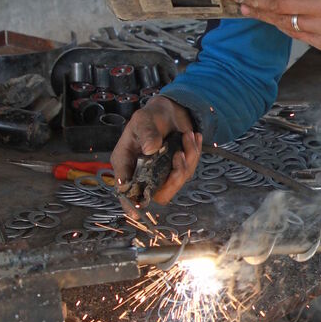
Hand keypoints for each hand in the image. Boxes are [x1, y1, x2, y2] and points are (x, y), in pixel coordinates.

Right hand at [110, 95, 201, 216]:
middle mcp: (143, 173)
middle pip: (157, 194)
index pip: (126, 189)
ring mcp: (162, 173)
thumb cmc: (150, 116)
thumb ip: (146, 133)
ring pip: (177, 182)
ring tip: (187, 135)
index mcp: (126, 163)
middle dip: (173, 178)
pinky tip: (192, 137)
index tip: (137, 211)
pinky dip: (194, 153)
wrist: (169, 111)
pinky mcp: (177, 169)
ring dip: (187, 160)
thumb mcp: (143, 119)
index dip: (130, 203)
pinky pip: (189, 171)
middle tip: (179, 154)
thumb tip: (150, 149)